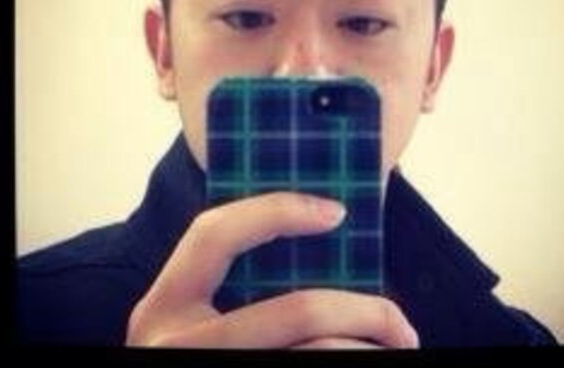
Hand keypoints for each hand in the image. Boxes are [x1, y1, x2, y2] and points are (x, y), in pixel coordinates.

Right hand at [126, 192, 418, 348]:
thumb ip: (236, 289)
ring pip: (319, 354)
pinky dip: (354, 363)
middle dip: (365, 311)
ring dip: (369, 351)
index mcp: (163, 308)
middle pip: (297, 311)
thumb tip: (325, 239)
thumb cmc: (206, 351)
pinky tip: (368, 362)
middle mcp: (175, 347)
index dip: (275, 210)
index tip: (338, 211)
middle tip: (400, 325)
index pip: (213, 233)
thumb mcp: (199, 323)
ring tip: (393, 352)